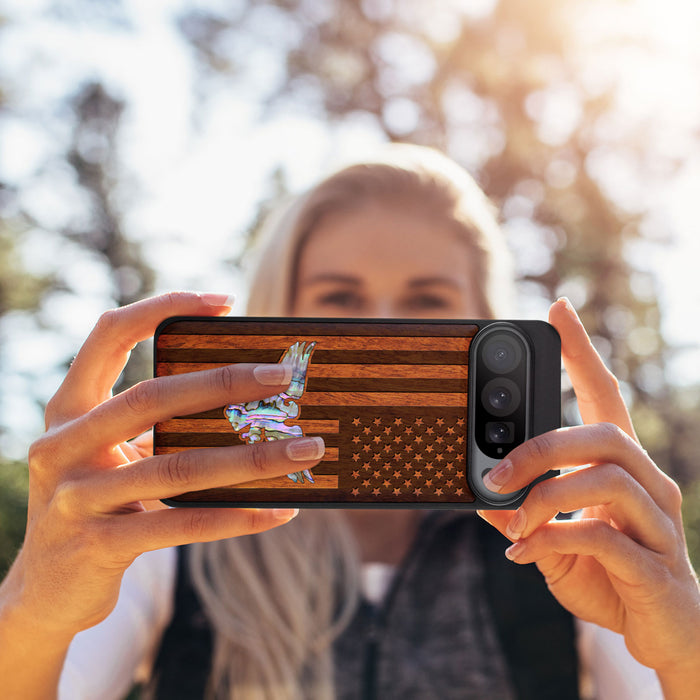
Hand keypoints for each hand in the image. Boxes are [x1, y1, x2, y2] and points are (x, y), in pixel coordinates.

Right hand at [2, 292, 324, 640]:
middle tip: (283, 376)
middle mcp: (63, 445)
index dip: (162, 307)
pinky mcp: (99, 546)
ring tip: (306, 449)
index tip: (224, 301)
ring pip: (178, 468)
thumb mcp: (111, 455)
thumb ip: (155, 427)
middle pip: (152, 397)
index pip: (109, 335)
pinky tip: (281, 510)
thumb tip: (248, 402)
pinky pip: (183, 525)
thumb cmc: (97, 504)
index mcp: (69, 410)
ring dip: (253, 458)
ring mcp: (76, 498)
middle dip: (224, 382)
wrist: (46, 590)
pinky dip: (238, 517)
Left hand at [478, 298, 699, 689]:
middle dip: (541, 447)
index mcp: (622, 468)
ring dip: (544, 497)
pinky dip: (553, 540)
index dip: (582, 352)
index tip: (558, 309)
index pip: (605, 395)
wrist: (663, 635)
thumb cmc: (609, 576)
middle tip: (495, 473)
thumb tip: (481, 496)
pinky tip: (524, 555)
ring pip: (606, 479)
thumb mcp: (553, 540)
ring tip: (512, 522)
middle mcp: (649, 484)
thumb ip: (522, 515)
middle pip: (603, 434)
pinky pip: (603, 537)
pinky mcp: (656, 566)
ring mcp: (659, 523)